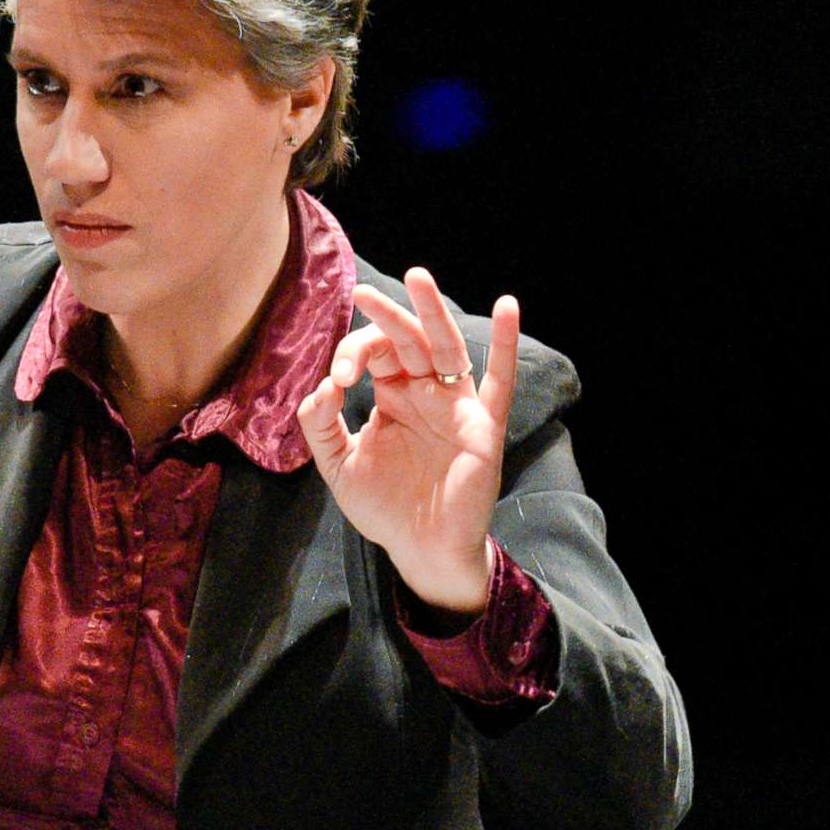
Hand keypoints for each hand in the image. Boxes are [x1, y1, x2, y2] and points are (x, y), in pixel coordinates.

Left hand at [295, 268, 518, 615]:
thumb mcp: (339, 466)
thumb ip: (321, 425)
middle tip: (363, 294)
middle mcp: (425, 392)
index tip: (337, 382)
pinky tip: (508, 307)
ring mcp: (456, 406)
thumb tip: (322, 386)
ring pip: (447, 348)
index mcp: (392, 395)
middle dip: (387, 318)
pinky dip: (505, 344)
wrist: (421, 550)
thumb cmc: (385, 508)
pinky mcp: (482, 427)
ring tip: (418, 278)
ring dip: (433, 313)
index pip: (373, 354)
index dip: (352, 356)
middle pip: (408, 341)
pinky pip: (500, 382)